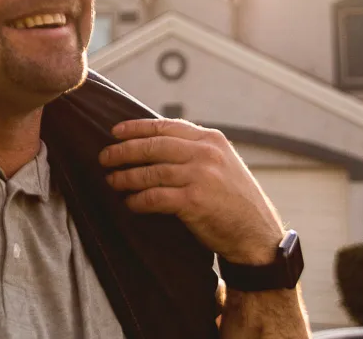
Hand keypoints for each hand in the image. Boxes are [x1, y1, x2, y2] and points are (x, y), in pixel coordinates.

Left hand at [101, 119, 283, 264]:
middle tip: (104, 158)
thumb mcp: (223, 164)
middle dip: (124, 151)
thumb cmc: (236, 201)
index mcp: (212, 140)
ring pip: (151, 172)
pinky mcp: (194, 202)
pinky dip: (138, 200)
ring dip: (126, 177)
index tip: (115, 133)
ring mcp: (201, 176)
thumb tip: (156, 143)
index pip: (166, 127)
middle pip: (154, 146)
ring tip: (111, 181)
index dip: (136, 129)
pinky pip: (155, 197)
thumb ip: (196, 151)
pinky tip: (129, 203)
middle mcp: (206, 154)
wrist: (258, 235)